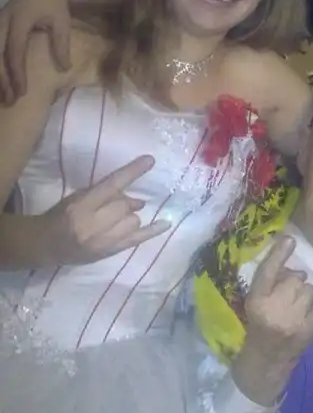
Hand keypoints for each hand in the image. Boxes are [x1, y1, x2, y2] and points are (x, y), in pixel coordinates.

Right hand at [0, 0, 70, 103]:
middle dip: (1, 78)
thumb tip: (64, 69)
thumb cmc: (55, 5)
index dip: (17, 73)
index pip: (15, 51)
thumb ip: (61, 44)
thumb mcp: (62, 22)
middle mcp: (3, 20)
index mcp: (19, 20)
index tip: (22, 92)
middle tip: (10, 100)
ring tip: (2, 95)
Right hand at [40, 155, 169, 264]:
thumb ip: (103, 194)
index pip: (112, 185)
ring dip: (130, 216)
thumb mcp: (77, 198)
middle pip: (125, 206)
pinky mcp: (111, 252)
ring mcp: (104, 240)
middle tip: (117, 204)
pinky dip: (153, 231)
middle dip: (126, 202)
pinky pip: (138, 240)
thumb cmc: (61, 216)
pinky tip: (167, 223)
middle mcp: (94, 223)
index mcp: (83, 205)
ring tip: (118, 218)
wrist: (47, 245)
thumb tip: (134, 197)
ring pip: (133, 221)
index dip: (132, 172)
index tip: (150, 160)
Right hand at [244, 235, 312, 364]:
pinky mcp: (309, 328)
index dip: (278, 255)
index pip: (267, 272)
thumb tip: (296, 266)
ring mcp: (294, 319)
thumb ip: (271, 281)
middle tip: (287, 295)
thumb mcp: (256, 301)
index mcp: (256, 300)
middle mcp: (274, 309)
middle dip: (294, 282)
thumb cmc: (260, 323)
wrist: (267, 358)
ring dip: (306, 294)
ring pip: (310, 289)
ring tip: (296, 307)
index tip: (290, 239)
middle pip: (295, 279)